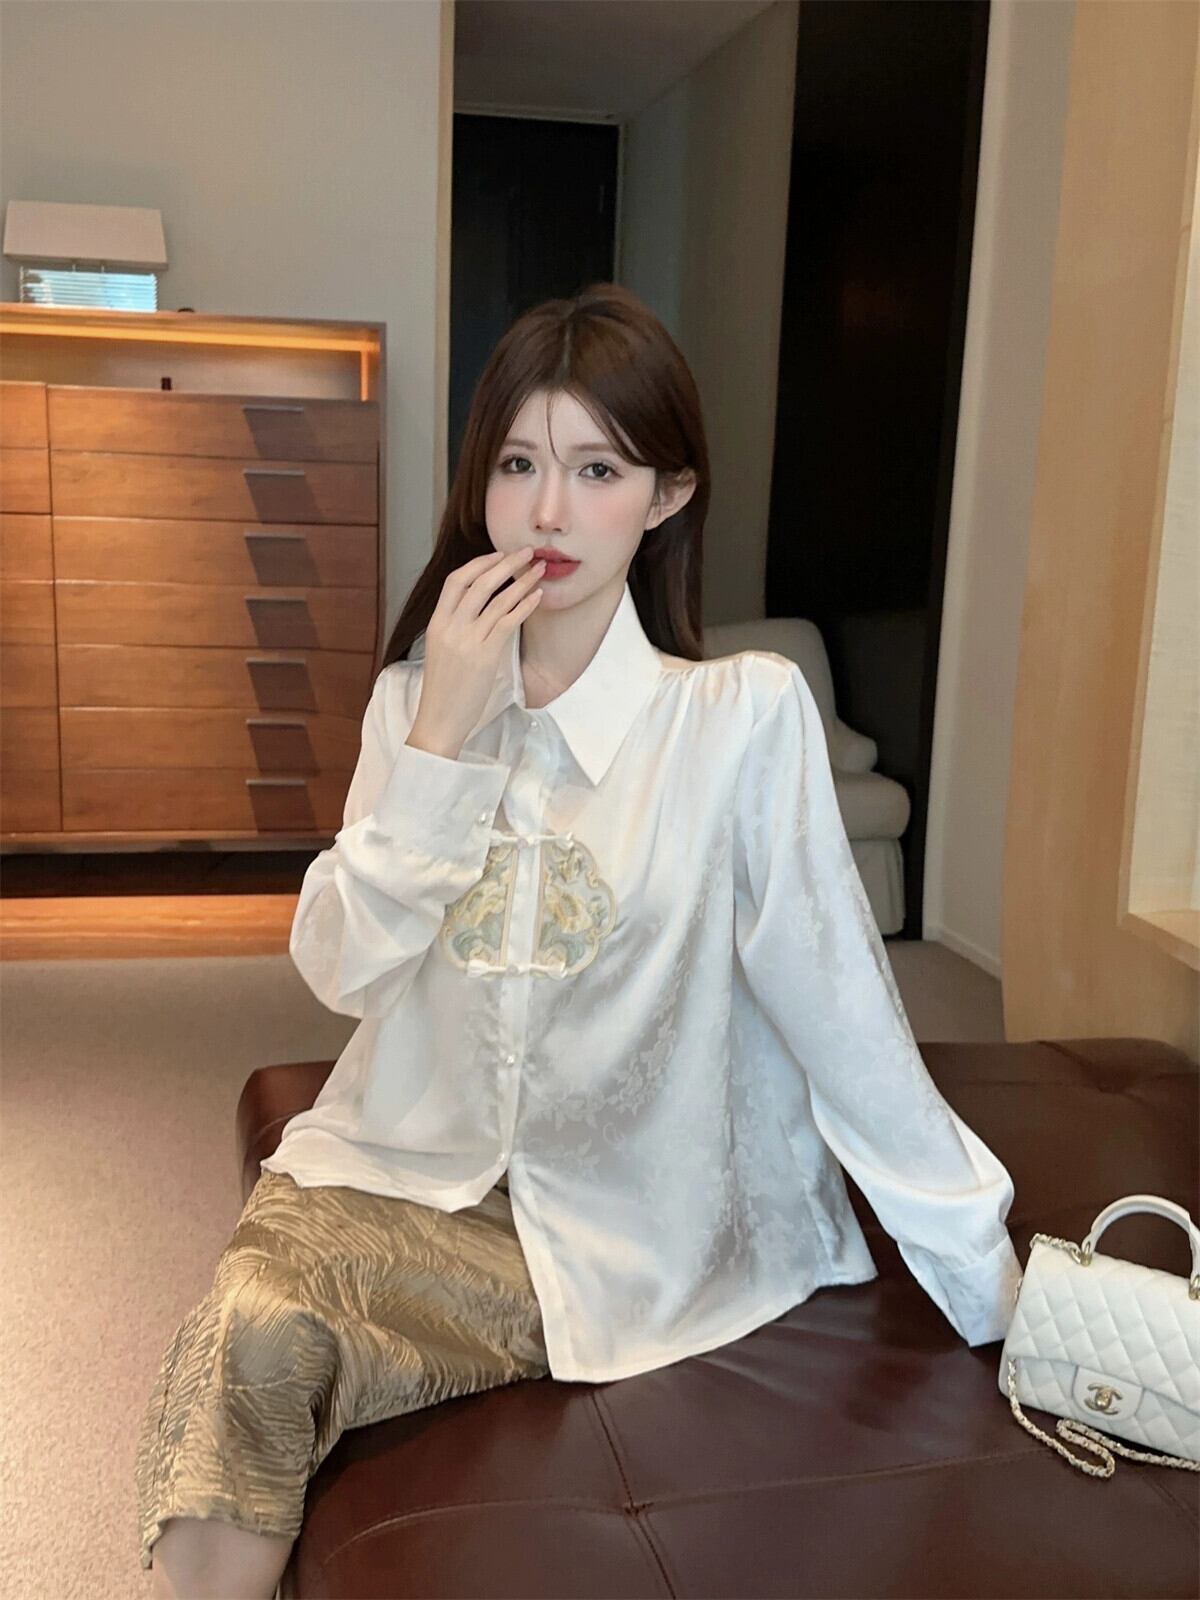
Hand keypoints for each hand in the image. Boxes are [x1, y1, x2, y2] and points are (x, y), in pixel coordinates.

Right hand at [406, 546, 545, 758]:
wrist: (439, 720)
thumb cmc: (444, 689)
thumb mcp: (442, 650)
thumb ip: (456, 626)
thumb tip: (480, 607)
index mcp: (436, 623)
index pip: (455, 580)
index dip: (478, 563)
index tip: (498, 555)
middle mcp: (449, 627)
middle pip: (478, 582)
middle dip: (505, 562)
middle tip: (527, 552)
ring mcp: (467, 641)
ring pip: (497, 599)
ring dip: (522, 580)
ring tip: (540, 569)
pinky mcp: (484, 657)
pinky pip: (508, 622)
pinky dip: (524, 605)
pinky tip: (537, 597)